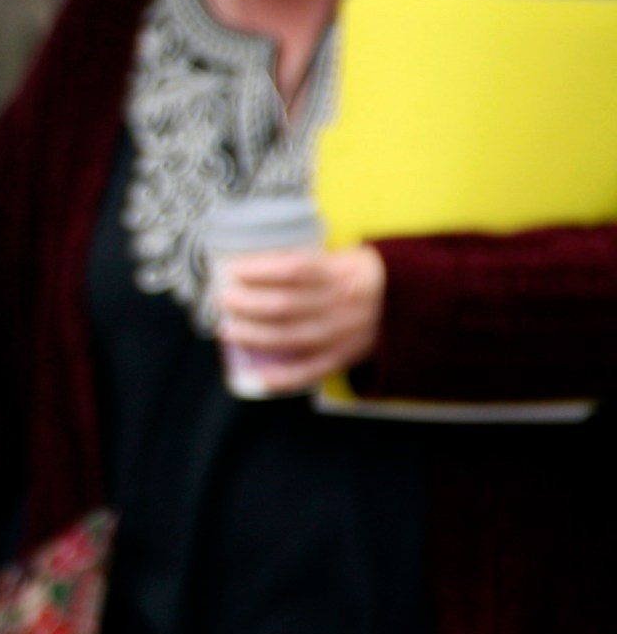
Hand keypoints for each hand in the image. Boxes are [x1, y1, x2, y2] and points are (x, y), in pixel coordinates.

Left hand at [213, 245, 384, 393]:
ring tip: (228, 330)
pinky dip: (282, 376)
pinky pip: (310, 372)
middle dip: (248, 304)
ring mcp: (341, 336)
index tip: (233, 269)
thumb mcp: (341, 257)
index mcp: (339, 275)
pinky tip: (256, 374)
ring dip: (254, 336)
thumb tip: (251, 262)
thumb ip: (304, 260)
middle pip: (285, 306)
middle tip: (223, 299)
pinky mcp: (343, 359)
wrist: (410, 303)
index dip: (259, 270)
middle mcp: (340, 306)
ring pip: (291, 338)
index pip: (293, 270)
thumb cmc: (361, 276)